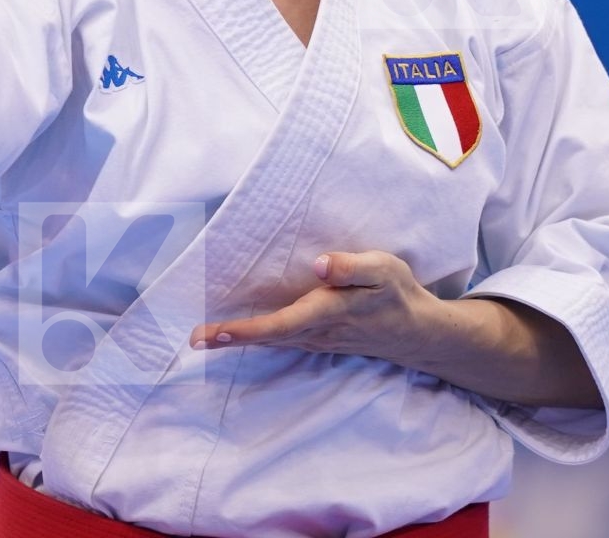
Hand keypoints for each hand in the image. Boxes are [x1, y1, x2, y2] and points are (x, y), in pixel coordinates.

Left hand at [187, 250, 451, 367]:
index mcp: (327, 313)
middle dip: (228, 339)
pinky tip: (237, 332)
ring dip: (236, 340)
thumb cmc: (396, 295)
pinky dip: (255, 338)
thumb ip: (352, 267)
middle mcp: (314, 332)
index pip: (279, 324)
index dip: (245, 330)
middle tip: (192, 338)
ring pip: (270, 342)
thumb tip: (318, 264)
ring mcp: (314, 340)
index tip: (214, 332)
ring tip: (203, 337)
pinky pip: (278, 340)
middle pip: (265, 338)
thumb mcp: (383, 270)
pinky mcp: (316, 339)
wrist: (416, 332)